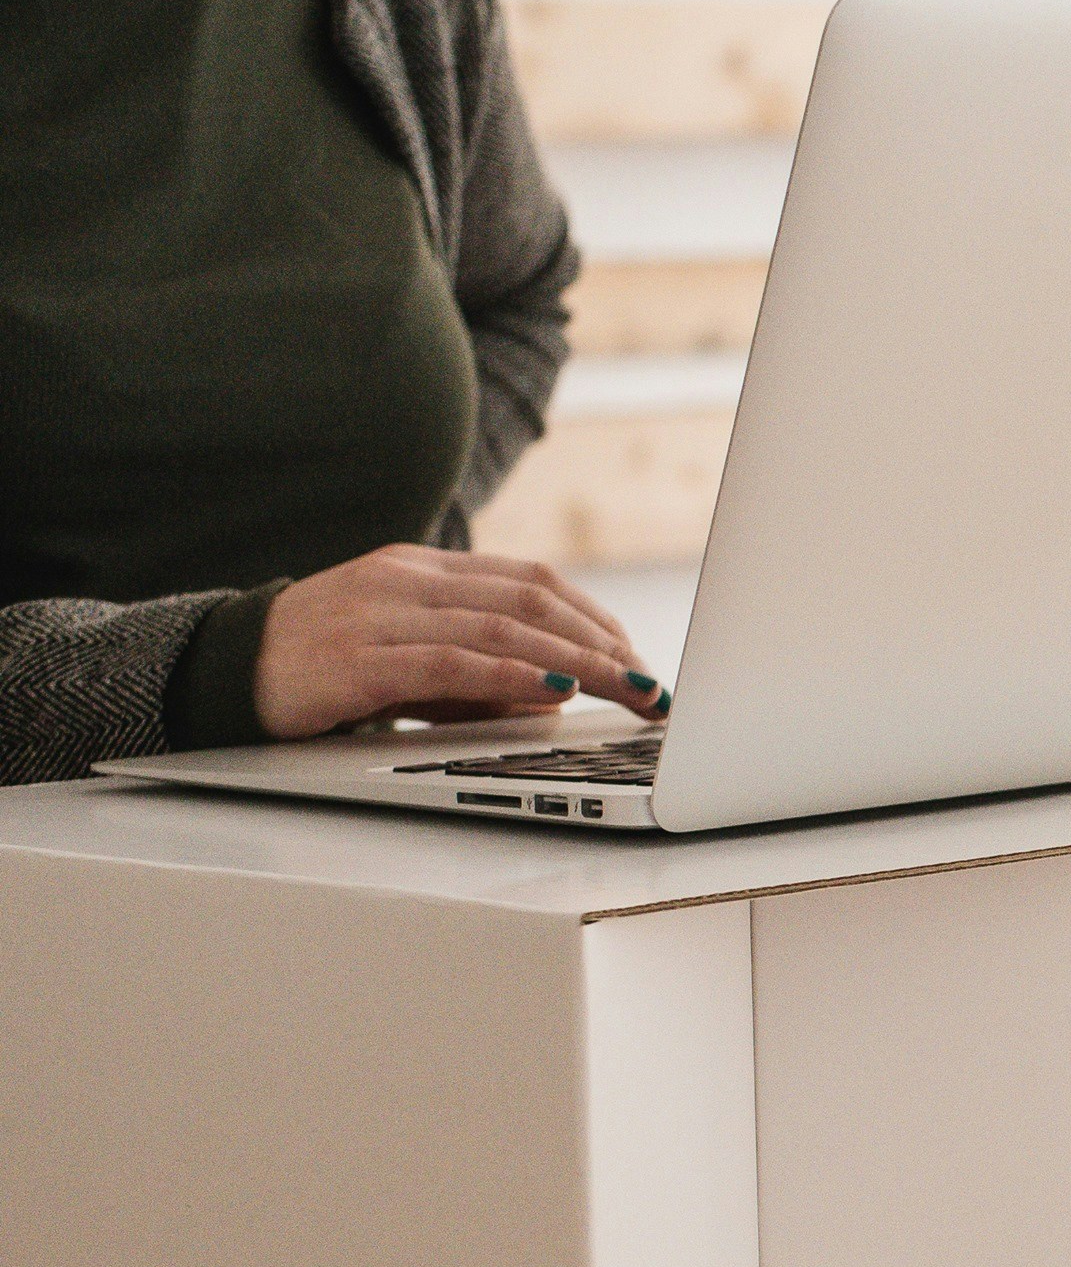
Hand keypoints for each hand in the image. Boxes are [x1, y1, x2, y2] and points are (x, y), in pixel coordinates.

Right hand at [255, 546, 672, 739]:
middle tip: (650, 684)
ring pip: (502, 629)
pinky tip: (556, 693)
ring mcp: (379, 615)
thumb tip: (558, 697)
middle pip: (532, 601)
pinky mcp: (357, 659)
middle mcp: (406, 581)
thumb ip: (476, 666)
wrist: (224, 670)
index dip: (597, 619)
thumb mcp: (411, 655)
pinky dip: (512, 677)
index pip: (532, 582)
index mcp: (424, 569)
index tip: (639, 659)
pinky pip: (450, 663)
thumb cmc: (327, 666)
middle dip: (604, 644)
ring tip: (625, 690)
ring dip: (577, 663)